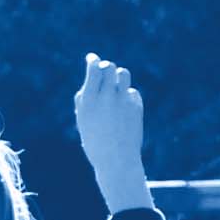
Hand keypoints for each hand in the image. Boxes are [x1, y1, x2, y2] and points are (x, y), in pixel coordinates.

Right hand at [74, 54, 147, 191]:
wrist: (116, 161)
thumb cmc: (95, 141)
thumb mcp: (83, 119)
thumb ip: (85, 97)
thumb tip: (92, 75)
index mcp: (89, 100)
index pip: (94, 68)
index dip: (93, 60)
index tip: (92, 58)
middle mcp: (106, 97)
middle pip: (109, 67)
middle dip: (106, 68)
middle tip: (104, 73)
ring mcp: (123, 101)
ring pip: (123, 74)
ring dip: (119, 77)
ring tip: (115, 88)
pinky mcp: (136, 106)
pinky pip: (132, 92)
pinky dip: (127, 96)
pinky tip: (123, 110)